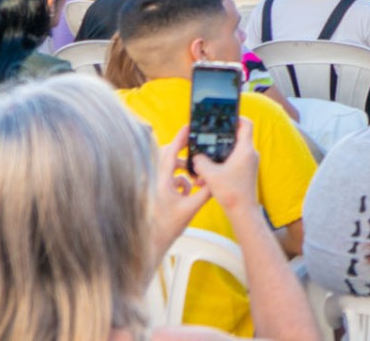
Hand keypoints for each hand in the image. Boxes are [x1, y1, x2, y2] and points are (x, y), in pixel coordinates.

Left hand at [152, 131, 211, 250]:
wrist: (152, 242)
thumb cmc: (168, 227)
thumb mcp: (191, 208)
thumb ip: (205, 192)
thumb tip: (216, 180)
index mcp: (162, 181)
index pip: (170, 153)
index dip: (179, 139)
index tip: (188, 128)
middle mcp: (157, 181)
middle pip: (168, 157)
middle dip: (183, 153)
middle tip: (196, 148)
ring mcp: (156, 187)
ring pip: (170, 169)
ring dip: (183, 169)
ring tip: (195, 176)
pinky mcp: (158, 193)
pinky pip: (170, 179)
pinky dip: (180, 180)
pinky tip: (188, 191)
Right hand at [189, 117, 261, 217]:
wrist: (242, 211)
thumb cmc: (231, 192)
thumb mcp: (210, 175)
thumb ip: (201, 162)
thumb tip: (196, 156)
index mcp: (245, 150)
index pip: (246, 124)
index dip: (236, 118)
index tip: (224, 117)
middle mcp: (250, 154)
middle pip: (237, 137)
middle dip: (221, 138)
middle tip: (207, 137)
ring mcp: (248, 163)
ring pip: (232, 152)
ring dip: (218, 155)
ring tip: (203, 161)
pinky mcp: (245, 172)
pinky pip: (232, 162)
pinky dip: (221, 165)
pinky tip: (206, 175)